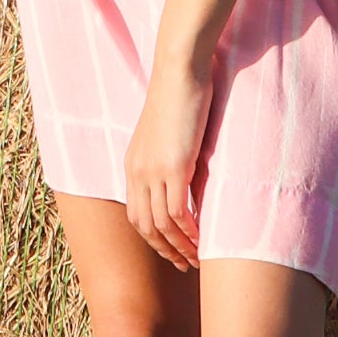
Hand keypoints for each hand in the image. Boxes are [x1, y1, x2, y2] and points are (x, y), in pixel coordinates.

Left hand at [123, 64, 211, 269]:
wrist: (179, 71)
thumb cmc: (181, 96)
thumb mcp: (172, 134)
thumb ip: (175, 160)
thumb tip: (190, 182)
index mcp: (133, 165)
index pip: (136, 214)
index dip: (153, 238)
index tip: (172, 252)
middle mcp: (137, 172)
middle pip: (144, 226)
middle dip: (164, 249)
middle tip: (185, 264)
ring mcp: (153, 171)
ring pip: (162, 224)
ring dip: (180, 246)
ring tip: (198, 259)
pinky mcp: (174, 167)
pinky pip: (178, 213)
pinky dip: (190, 232)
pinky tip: (204, 241)